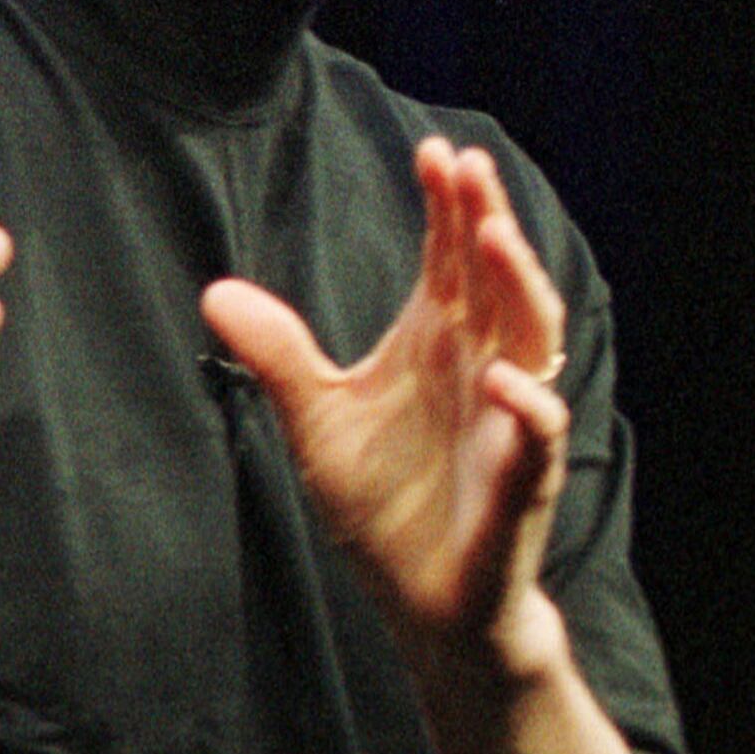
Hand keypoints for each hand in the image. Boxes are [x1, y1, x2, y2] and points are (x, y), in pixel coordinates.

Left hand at [198, 135, 569, 680]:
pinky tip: (499, 381)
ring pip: (533, 339)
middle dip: (486, 220)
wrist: (422, 602)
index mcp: (439, 343)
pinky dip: (525, 407)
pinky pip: (539, 435)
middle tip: (467, 162)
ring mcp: (508, 420)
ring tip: (493, 235)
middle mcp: (484, 366)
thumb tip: (215, 290)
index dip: (446, 206)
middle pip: (497, 279)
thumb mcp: (316, 421)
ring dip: (519, 285)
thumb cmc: (383, 506)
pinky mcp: (523, 481)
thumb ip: (278, 355)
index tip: (431, 152)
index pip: (450, 259)